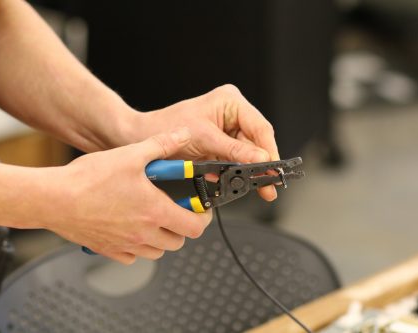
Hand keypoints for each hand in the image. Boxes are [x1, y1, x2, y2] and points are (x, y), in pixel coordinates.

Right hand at [42, 128, 211, 263]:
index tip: (198, 208)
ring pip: (157, 251)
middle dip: (181, 226)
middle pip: (178, 242)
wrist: (53, 199)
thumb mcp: (131, 154)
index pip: (194, 226)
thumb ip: (162, 145)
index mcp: (155, 211)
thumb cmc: (88, 180)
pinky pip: (133, 256)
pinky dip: (137, 246)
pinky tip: (129, 227)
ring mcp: (126, 245)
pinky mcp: (108, 250)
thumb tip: (182, 135)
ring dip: (161, 238)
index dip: (201, 217)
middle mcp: (143, 233)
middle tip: (174, 209)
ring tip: (152, 217)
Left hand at [134, 84, 279, 200]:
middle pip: (256, 142)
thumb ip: (234, 151)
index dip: (269, 149)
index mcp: (230, 101)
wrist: (143, 137)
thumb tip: (261, 159)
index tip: (274, 168)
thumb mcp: (204, 139)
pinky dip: (235, 173)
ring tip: (257, 188)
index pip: (259, 126)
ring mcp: (226, 131)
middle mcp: (232, 114)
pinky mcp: (219, 146)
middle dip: (261, 165)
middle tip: (269, 184)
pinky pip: (234, 161)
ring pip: (247, 155)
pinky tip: (237, 182)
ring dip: (249, 172)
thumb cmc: (166, 127)